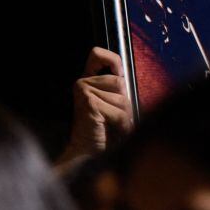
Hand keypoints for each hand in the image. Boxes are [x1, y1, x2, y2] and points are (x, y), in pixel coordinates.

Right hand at [57, 47, 133, 166]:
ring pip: (121, 97)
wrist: (88, 154)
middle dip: (124, 103)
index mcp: (89, 81)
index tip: (119, 72)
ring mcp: (84, 91)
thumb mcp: (113, 105)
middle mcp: (83, 83)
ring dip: (123, 114)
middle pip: (120, 82)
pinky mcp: (89, 102)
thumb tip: (127, 77)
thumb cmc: (103, 132)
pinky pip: (117, 110)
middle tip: (115, 119)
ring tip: (112, 125)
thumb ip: (117, 89)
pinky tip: (110, 129)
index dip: (111, 59)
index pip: (97, 55)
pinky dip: (120, 122)